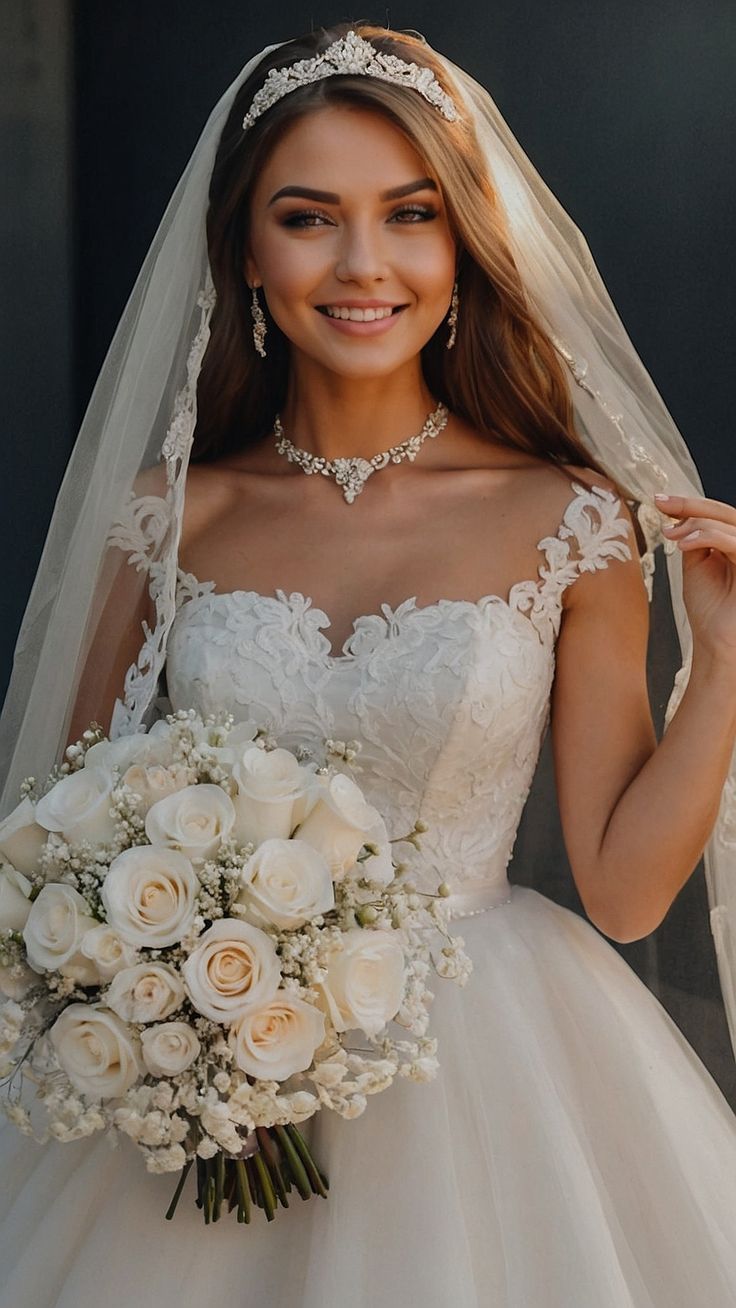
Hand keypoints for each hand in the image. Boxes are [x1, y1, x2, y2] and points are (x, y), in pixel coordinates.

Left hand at [656, 492, 735, 665]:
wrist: (715, 642)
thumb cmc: (708, 608)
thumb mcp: (695, 565)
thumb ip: (693, 539)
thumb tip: (681, 516)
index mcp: (735, 543)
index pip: (717, 515)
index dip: (689, 504)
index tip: (659, 500)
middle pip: (725, 512)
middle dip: (690, 505)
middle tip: (662, 504)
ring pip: (730, 524)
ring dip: (697, 524)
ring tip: (671, 536)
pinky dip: (710, 537)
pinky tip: (685, 544)